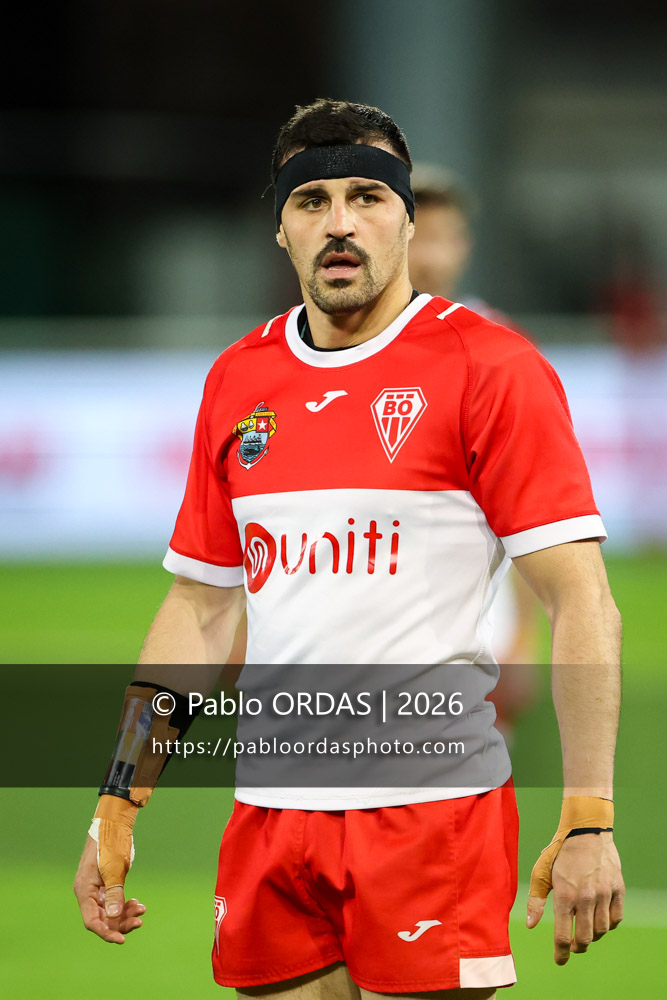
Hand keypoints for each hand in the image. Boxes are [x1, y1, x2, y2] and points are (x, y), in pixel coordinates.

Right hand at [73, 835, 145, 943]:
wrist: (114, 824)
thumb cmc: (111, 843)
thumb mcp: (114, 868)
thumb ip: (114, 893)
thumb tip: (113, 917)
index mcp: (84, 890)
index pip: (92, 921)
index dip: (106, 932)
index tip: (122, 940)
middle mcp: (88, 893)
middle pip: (102, 919)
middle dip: (121, 922)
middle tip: (140, 921)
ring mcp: (97, 889)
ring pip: (110, 911)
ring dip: (126, 913)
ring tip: (142, 909)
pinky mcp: (106, 884)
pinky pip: (114, 901)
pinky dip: (125, 904)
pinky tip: (137, 903)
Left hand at [527, 832, 623, 963]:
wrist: (585, 830)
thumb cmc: (559, 852)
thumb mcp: (541, 872)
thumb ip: (536, 900)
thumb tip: (530, 925)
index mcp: (565, 895)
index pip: (564, 936)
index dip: (561, 953)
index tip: (559, 960)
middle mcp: (586, 898)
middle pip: (585, 939)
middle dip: (577, 947)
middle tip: (572, 946)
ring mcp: (604, 894)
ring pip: (602, 931)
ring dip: (592, 935)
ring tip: (584, 929)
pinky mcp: (618, 889)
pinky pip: (616, 918)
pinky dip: (608, 924)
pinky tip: (599, 919)